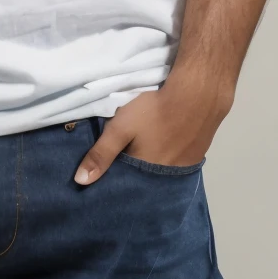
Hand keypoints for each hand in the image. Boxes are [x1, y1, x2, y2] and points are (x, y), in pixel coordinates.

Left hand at [73, 72, 231, 185]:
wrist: (198, 94)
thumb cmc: (154, 111)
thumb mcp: (120, 128)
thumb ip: (101, 153)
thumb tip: (79, 181)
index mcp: (146, 172)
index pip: (126, 184)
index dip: (115, 179)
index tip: (104, 178)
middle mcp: (166, 176)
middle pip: (145, 178)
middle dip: (134, 174)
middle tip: (122, 165)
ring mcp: (185, 166)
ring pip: (162, 171)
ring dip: (153, 166)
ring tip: (142, 156)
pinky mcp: (197, 155)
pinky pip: (178, 163)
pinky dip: (168, 158)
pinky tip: (164, 148)